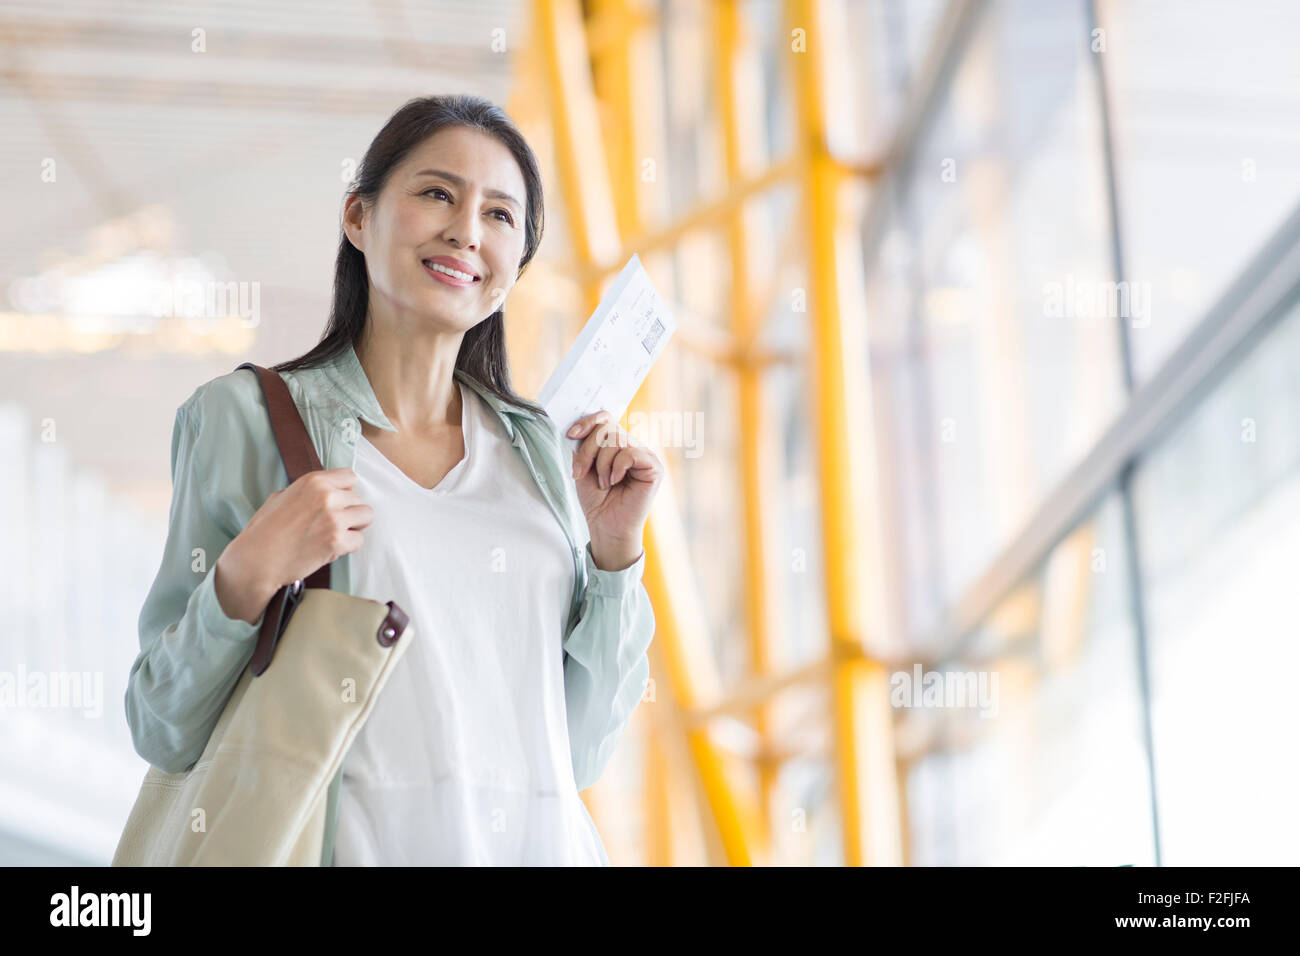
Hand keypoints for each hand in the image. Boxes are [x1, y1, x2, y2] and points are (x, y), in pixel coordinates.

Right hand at [215, 468, 373, 621]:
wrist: (256, 560)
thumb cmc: (263, 531)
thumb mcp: (280, 497)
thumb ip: (306, 491)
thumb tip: (324, 490)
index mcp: (313, 482)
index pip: (349, 477)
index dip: (345, 491)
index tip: (337, 501)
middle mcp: (327, 497)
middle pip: (358, 499)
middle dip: (348, 511)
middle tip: (330, 524)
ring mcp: (334, 519)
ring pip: (366, 516)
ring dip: (354, 526)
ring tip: (336, 534)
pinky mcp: (337, 542)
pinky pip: (359, 540)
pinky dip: (349, 546)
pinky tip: (331, 548)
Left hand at [567, 411, 663, 569]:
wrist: (606, 527)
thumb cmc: (597, 501)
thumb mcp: (583, 468)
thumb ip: (583, 446)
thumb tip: (576, 427)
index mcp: (615, 444)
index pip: (605, 419)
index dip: (588, 422)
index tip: (571, 434)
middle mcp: (631, 446)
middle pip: (607, 428)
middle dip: (588, 449)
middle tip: (580, 472)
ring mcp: (644, 455)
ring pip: (616, 440)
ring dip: (601, 464)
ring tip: (603, 483)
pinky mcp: (653, 466)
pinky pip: (630, 453)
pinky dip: (616, 468)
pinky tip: (614, 482)